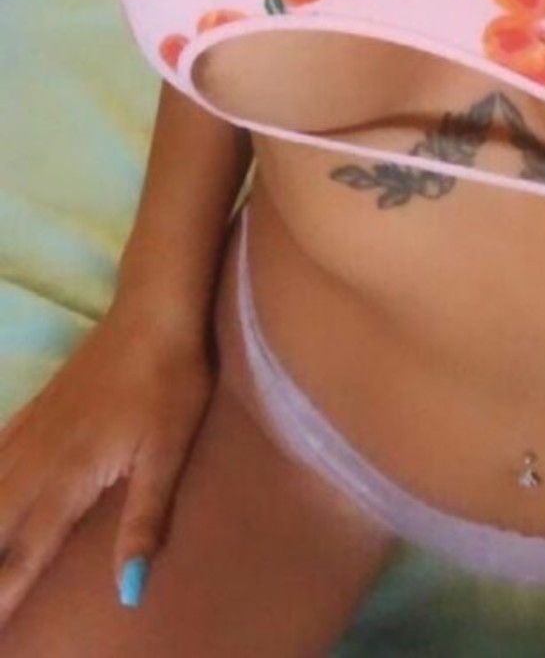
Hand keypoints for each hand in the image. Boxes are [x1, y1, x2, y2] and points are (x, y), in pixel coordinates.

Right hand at [0, 297, 213, 624]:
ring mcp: (35, 426)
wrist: (156, 306)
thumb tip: (127, 590)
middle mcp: (41, 456)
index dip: (4, 593)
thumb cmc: (172, 380)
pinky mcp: (39, 404)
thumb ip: (145, 519)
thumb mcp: (169, 451)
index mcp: (72, 476)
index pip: (26, 552)